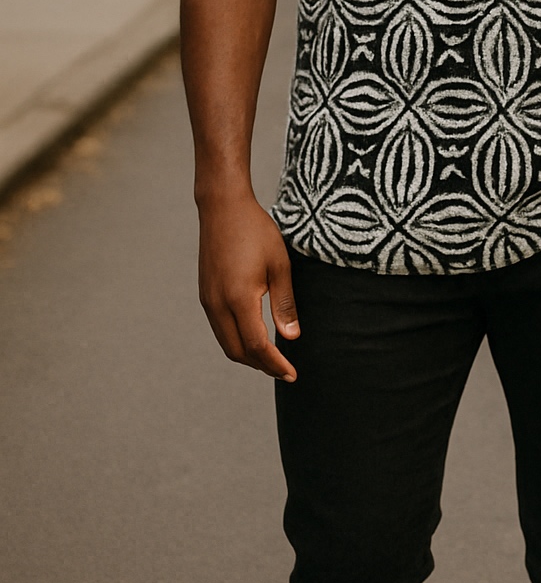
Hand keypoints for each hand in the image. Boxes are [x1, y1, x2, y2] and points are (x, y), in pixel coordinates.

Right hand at [198, 194, 299, 381]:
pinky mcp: (205, 295)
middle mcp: (218, 304)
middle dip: (262, 366)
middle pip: (238, 352)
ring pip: (226, 343)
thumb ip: (284, 303)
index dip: (276, 364)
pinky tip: (253, 336)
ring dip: (248, 356)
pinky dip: (236, 340)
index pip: (258, 346)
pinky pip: (219, 329)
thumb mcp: (279, 265)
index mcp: (239, 299)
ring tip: (271, 358)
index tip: (292, 374)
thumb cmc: (255, 231)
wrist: (223, 208)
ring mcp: (208, 301)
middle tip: (284, 370)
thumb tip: (292, 337)